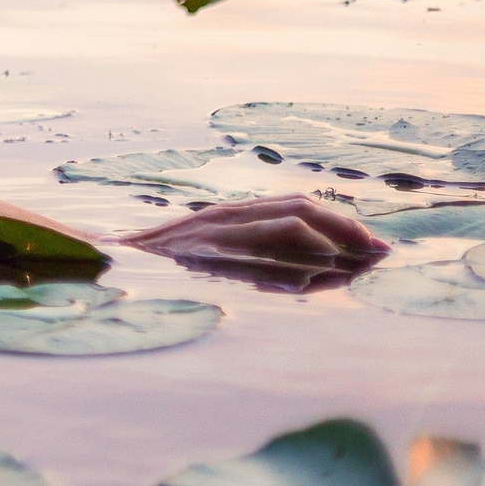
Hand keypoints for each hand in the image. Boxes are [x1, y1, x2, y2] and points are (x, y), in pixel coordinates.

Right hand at [123, 194, 387, 277]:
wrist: (105, 261)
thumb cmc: (156, 267)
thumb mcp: (208, 255)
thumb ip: (247, 256)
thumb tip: (303, 276)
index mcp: (233, 215)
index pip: (297, 206)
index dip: (341, 222)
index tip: (374, 245)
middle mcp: (227, 216)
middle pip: (299, 207)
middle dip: (346, 228)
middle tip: (379, 252)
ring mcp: (214, 230)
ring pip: (284, 221)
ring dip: (327, 240)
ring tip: (357, 261)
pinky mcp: (200, 248)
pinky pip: (250, 247)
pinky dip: (282, 258)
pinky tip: (303, 279)